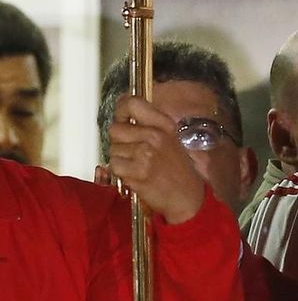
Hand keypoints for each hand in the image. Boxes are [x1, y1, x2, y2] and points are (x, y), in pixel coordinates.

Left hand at [109, 95, 204, 223]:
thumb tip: (124, 112)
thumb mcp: (170, 138)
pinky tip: (133, 175)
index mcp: (163, 124)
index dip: (120, 110)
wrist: (187, 196)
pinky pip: (114, 166)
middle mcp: (154, 136)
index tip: (120, 118)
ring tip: (136, 165)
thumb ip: (148, 124)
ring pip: (113, 149)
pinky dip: (120, 172)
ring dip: (119, 159)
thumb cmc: (177, 169)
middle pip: (115, 129)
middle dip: (118, 141)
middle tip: (130, 150)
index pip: (132, 103)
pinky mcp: (137, 172)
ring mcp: (145, 154)